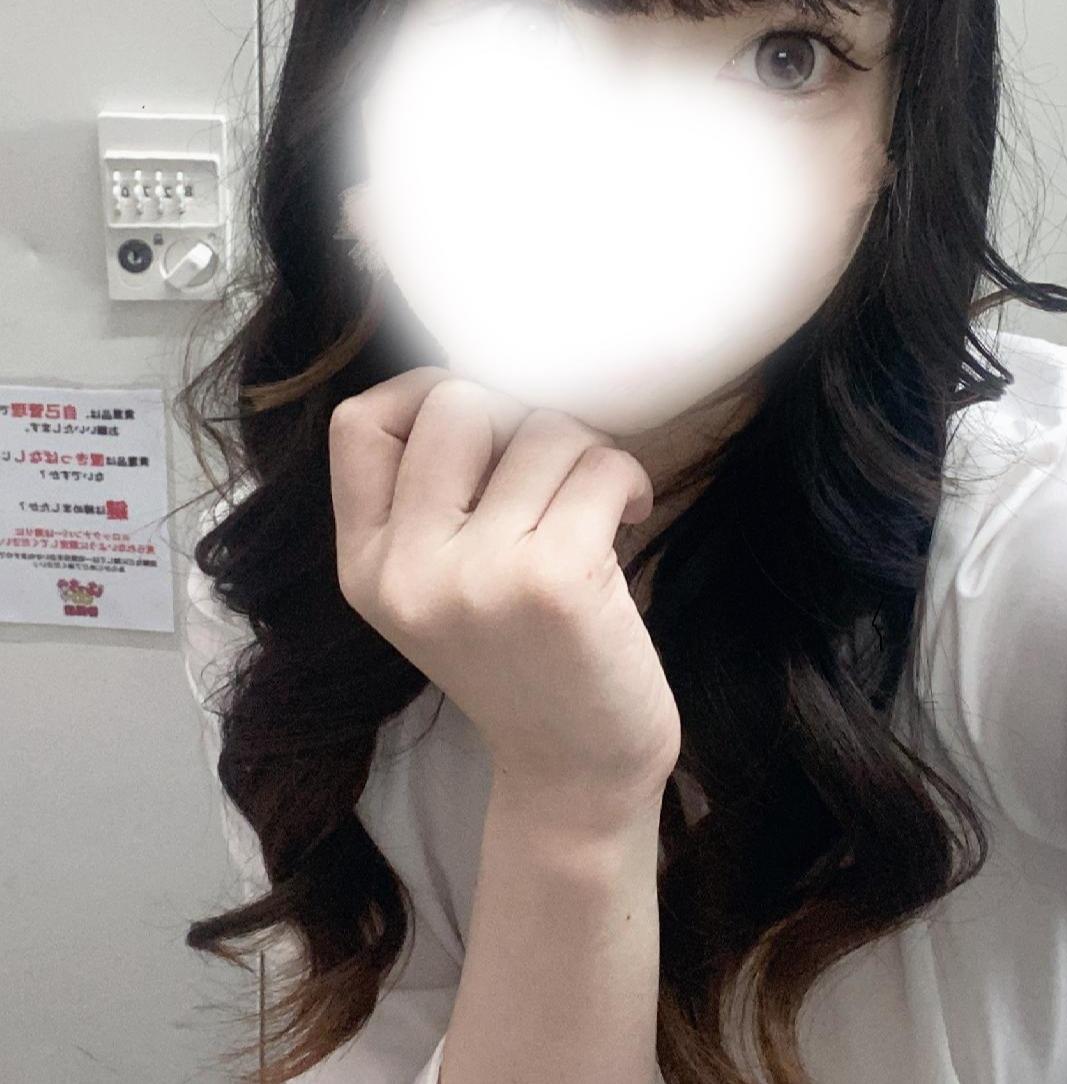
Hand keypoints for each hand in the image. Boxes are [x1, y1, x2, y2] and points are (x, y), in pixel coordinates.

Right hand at [328, 367, 680, 832]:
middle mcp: (407, 571)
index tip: (487, 420)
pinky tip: (629, 515)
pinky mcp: (553, 580)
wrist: (576, 770)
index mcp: (366, 566)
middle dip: (521, 413)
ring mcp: (477, 576)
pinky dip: (627, 476)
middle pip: (455, 404)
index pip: (360, 423)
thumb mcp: (442, 587)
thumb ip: (435, 498)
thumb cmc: (526, 658)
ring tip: (598, 501)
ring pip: (542, 429)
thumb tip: (488, 375)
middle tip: (554, 462)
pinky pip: (600, 466)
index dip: (427, 392)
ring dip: (587, 450)